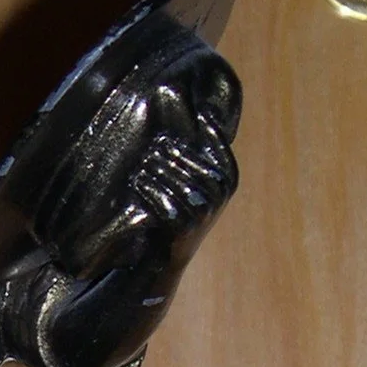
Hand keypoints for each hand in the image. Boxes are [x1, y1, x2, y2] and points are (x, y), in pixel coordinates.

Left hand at [126, 104, 238, 250]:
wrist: (166, 257)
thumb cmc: (181, 209)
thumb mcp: (196, 181)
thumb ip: (198, 154)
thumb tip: (196, 110)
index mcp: (227, 179)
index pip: (218, 148)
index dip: (207, 133)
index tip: (195, 116)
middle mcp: (219, 196)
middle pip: (191, 163)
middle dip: (171, 152)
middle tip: (154, 144)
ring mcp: (203, 213)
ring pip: (176, 181)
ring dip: (156, 170)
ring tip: (143, 163)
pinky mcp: (184, 229)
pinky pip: (164, 203)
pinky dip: (149, 191)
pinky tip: (139, 183)